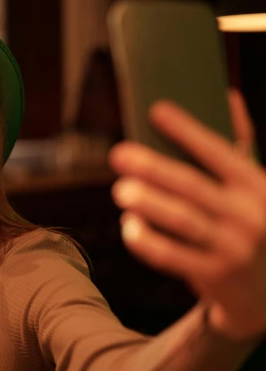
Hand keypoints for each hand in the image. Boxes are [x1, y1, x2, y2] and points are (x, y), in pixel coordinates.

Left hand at [109, 100, 265, 340]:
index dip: (187, 130)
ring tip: (121, 190)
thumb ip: (237, 144)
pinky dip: (149, 242)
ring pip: (184, 222)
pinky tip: (129, 227)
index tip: (155, 110)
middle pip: (194, 186)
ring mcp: (235, 248)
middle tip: (119, 154)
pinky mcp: (216, 276)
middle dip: (154, 168)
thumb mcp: (252, 186)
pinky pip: (174, 257)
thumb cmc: (247, 224)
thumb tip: (227, 95)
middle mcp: (250, 215)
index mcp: (257, 185)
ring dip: (149, 204)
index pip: (219, 152)